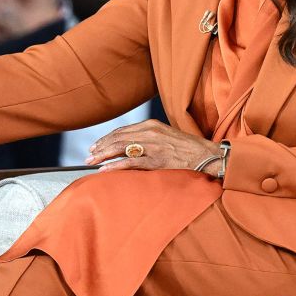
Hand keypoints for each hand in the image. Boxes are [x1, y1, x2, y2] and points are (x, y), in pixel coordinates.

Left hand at [87, 119, 220, 173]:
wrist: (207, 155)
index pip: (122, 131)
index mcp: (151, 125)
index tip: (96, 146)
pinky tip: (104, 170)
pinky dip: (115, 166)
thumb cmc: (188, 148)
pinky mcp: (156, 160)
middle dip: (100, 147)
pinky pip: (130, 163)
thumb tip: (130, 146)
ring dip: (103, 155)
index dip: (106, 138)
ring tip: (92, 162)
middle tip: (89, 156)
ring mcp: (153, 146)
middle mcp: (150, 132)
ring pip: (121, 148)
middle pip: (117, 138)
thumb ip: (148, 138)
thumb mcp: (166, 136)